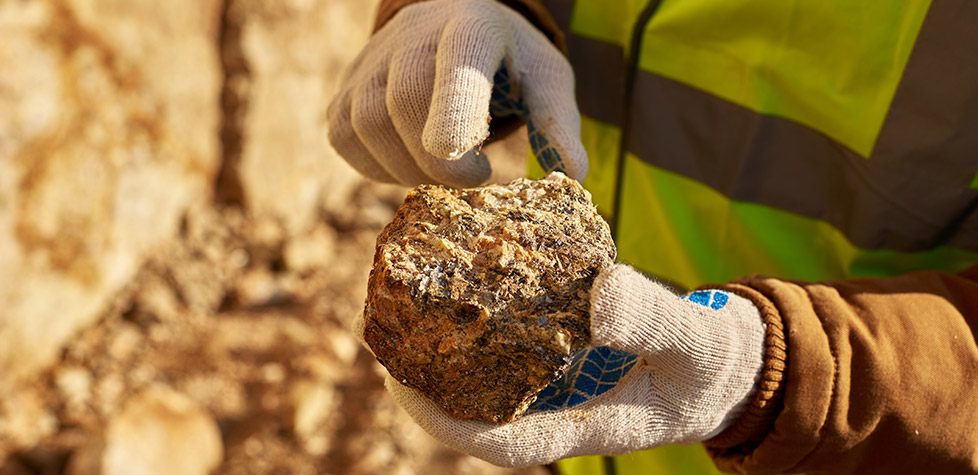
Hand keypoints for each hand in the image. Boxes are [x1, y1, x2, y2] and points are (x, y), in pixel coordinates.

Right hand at [327, 0, 586, 187]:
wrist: (447, 31)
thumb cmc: (507, 63)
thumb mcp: (545, 81)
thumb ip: (558, 123)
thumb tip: (575, 175)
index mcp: (474, 27)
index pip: (457, 65)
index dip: (452, 107)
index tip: (453, 149)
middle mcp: (412, 35)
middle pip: (406, 104)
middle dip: (441, 164)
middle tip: (476, 175)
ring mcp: (368, 62)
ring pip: (369, 126)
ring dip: (410, 169)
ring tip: (447, 168)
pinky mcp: (342, 92)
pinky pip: (347, 141)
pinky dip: (380, 167)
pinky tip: (412, 159)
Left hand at [383, 264, 765, 466]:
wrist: (731, 361)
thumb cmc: (715, 363)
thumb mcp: (696, 341)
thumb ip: (655, 320)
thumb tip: (598, 294)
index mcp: (587, 426)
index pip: (503, 441)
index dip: (447, 422)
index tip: (401, 389)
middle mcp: (563, 408)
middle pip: (480, 408)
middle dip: (427, 380)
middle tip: (385, 333)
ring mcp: (563, 384)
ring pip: (492, 376)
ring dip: (449, 347)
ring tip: (408, 302)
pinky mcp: (568, 353)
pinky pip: (517, 341)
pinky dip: (489, 316)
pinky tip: (469, 277)